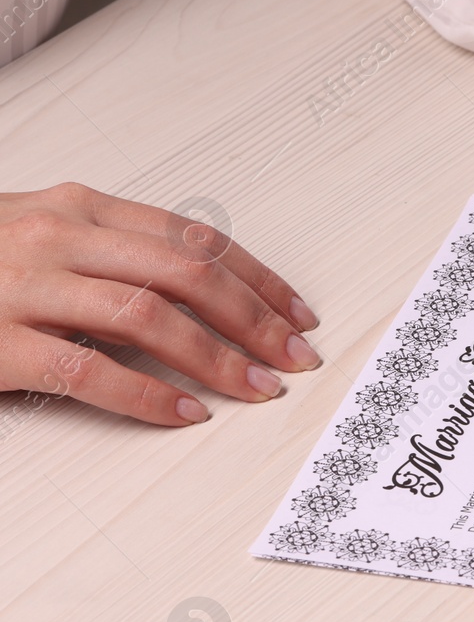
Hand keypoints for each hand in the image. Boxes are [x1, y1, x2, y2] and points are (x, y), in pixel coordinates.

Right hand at [0, 183, 319, 424]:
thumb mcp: (43, 236)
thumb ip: (114, 251)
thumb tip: (206, 289)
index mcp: (78, 206)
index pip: (193, 238)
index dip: (257, 278)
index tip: (298, 313)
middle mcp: (57, 235)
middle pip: (186, 273)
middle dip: (255, 319)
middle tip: (297, 358)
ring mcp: (24, 286)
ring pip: (149, 316)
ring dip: (217, 358)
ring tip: (258, 389)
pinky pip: (88, 370)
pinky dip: (146, 396)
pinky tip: (185, 415)